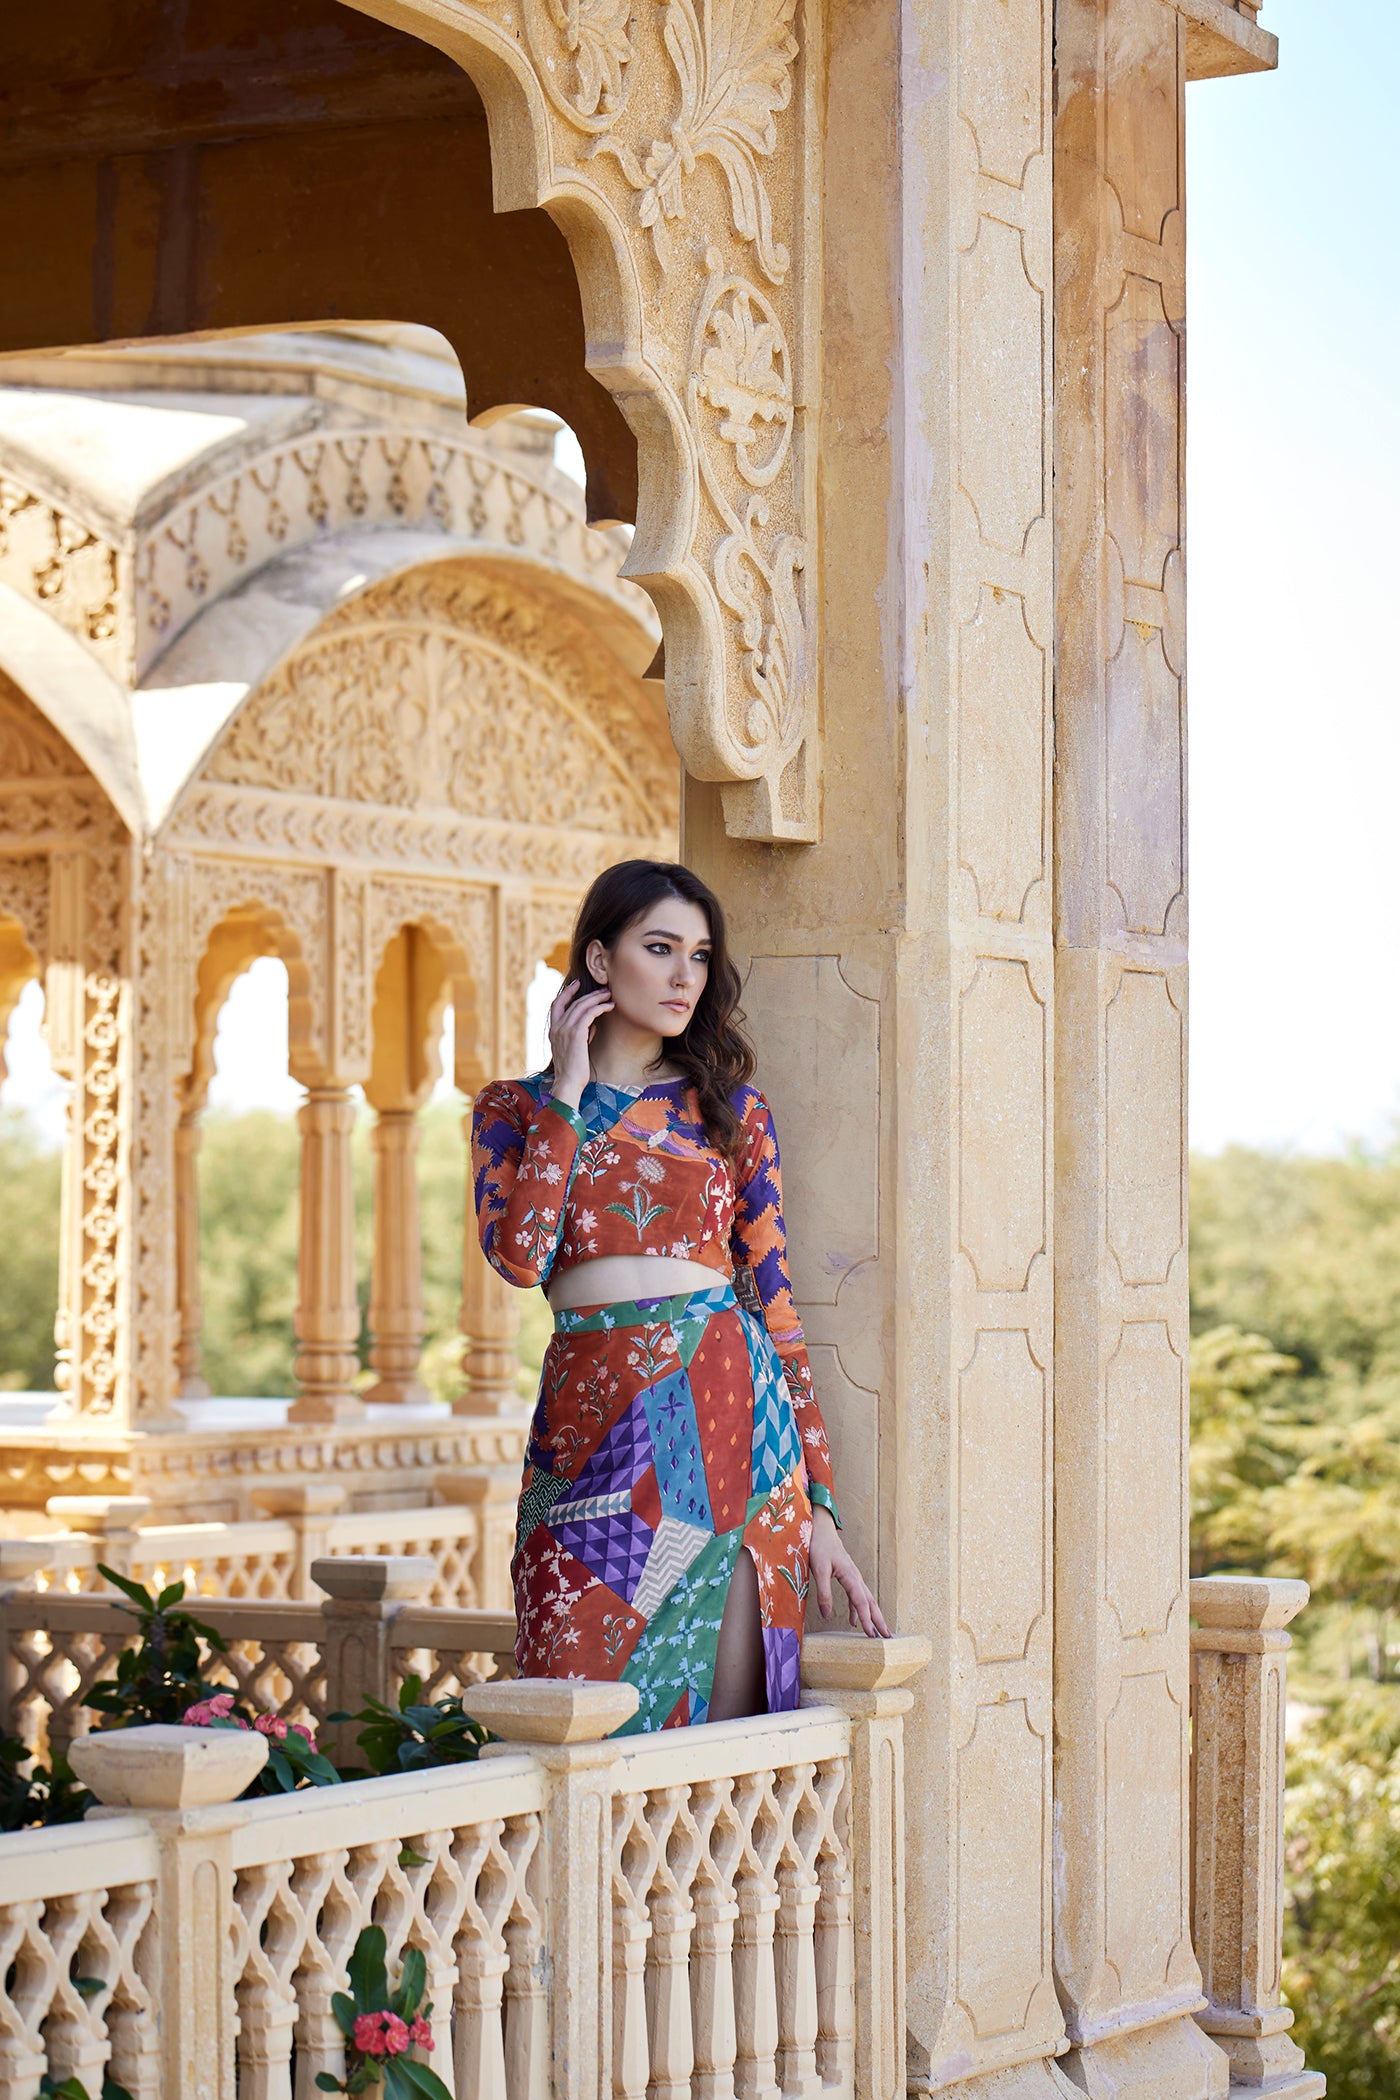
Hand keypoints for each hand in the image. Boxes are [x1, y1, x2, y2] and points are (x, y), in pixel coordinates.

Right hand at [548, 978, 612, 1106]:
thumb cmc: (573, 1070)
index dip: (567, 993)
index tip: (576, 984)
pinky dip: (600, 1007)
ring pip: (582, 1005)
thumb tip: (593, 1026)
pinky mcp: (576, 1033)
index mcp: (553, 1030)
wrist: (569, 1083)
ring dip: (597, 998)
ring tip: (609, 995)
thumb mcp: (574, 1049)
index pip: (556, 1004)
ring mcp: (565, 1029)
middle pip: (573, 1002)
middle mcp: (557, 1027)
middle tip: (603, 990)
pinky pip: (589, 1013)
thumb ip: (580, 1035)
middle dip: (590, 994)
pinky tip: (609, 1006)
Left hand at [809, 1504, 889, 1637]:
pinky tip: (853, 1621)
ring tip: (877, 1633)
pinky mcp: (848, 1577)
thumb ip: (823, 1593)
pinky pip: (857, 1596)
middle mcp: (856, 1577)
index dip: (866, 1619)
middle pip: (870, 1602)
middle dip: (879, 1620)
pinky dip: (858, 1609)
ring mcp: (853, 1577)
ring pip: (866, 1600)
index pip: (860, 1602)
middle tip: (888, 1638)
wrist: (821, 1529)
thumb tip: (826, 1616)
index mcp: (851, 1576)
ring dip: (872, 1616)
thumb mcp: (818, 1569)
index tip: (872, 1635)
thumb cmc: (819, 1546)